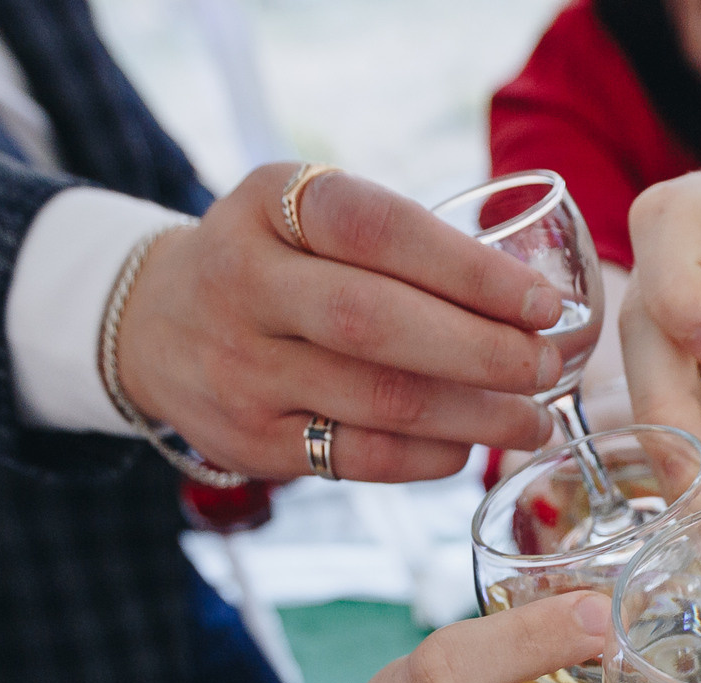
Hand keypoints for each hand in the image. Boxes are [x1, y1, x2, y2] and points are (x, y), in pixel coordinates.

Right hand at [113, 164, 562, 482]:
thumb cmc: (274, 264)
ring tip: (533, 417)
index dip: (470, 270)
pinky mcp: (250, 441)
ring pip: (378, 401)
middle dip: (482, 351)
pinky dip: (430, 456)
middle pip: (377, 322)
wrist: (153, 325)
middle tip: (547, 367)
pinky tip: (470, 446)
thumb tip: (534, 304)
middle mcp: (243, 282)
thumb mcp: (307, 214)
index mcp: (270, 205)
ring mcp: (241, 368)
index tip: (543, 303)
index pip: (379, 229)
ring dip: (475, 416)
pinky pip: (360, 458)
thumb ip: (396, 242)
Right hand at [621, 148, 700, 490]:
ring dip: (679, 458)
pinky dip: (694, 464)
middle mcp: (674, 254)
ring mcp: (661, 309)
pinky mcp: (668, 361)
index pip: (671, 221)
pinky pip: (666, 414)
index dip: (679, 286)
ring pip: (644, 384)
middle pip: (644, 329)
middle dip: (671, 419)